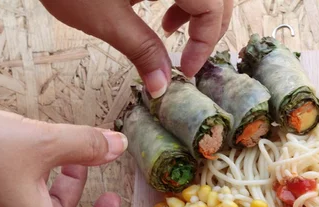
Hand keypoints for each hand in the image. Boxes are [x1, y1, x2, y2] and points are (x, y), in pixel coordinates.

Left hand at [39, 0, 232, 96]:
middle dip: (208, 27)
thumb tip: (163, 86)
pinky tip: (156, 7)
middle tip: (189, 55)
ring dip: (195, 10)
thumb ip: (141, 50)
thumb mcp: (105, 17)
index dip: (205, 42)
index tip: (186, 69)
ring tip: (169, 30)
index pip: (212, 8)